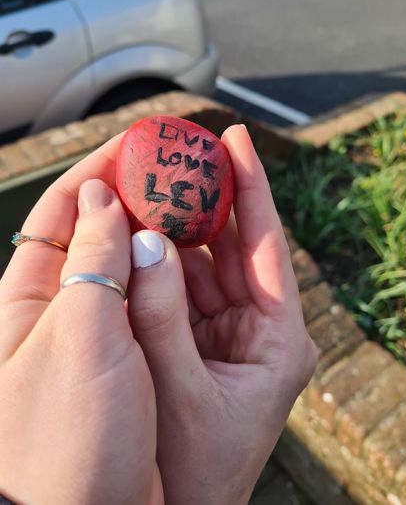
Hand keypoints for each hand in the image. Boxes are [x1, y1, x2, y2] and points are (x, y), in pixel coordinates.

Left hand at [0, 138, 162, 504]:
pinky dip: (170, 271)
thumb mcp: (79, 339)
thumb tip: (101, 197)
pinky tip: (194, 257)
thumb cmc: (68, 443)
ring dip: (156, 227)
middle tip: (177, 165)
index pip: (61, 209)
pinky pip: (147, 297)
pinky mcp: (127, 355)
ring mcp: (95, 331)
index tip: (140, 141)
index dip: (99, 168)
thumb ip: (91, 262)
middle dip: (134, 192)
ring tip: (194, 199)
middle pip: (95, 229)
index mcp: (30, 298)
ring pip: (126, 260)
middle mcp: (60, 308)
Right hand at [128, 125, 316, 504]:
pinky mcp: (204, 339)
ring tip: (159, 186)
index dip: (252, 188)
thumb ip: (161, 319)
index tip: (236, 140)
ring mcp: (231, 331)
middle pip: (236, 246)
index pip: (267, 246)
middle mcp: (261, 327)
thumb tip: (147, 245)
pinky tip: (146, 234)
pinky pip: (184, 288)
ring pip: (206, 263)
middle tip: (187, 154)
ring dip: (182, 228)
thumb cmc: (197, 470)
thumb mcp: (182, 393)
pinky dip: (164, 262)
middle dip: (211, 201)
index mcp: (281, 339)